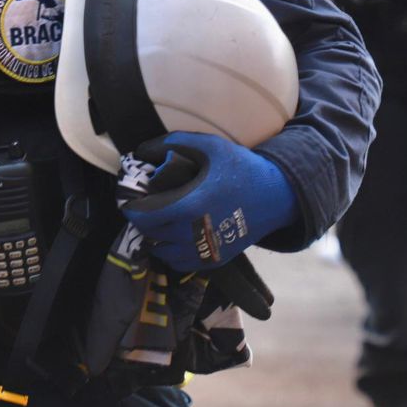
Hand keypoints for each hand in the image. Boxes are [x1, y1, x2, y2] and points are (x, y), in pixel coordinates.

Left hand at [120, 132, 299, 272]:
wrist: (276, 196)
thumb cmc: (241, 169)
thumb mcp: (209, 146)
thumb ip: (173, 143)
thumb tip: (141, 150)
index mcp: (189, 206)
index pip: (143, 217)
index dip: (131, 208)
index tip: (130, 198)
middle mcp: (193, 234)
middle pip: (150, 233)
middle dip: (143, 219)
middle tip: (146, 204)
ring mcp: (204, 251)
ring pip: (162, 252)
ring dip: (156, 236)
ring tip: (161, 219)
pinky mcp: (213, 260)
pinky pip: (179, 262)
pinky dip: (171, 251)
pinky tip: (176, 235)